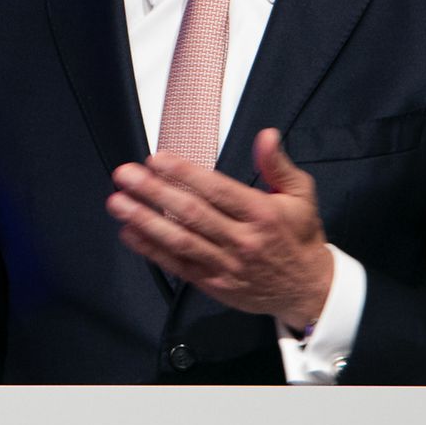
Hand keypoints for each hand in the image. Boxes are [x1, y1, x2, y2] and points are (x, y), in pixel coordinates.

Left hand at [106, 128, 333, 330]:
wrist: (307, 289)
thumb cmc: (300, 236)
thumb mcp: (301, 194)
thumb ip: (278, 164)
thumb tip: (266, 135)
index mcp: (262, 214)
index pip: (217, 191)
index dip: (185, 174)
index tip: (158, 159)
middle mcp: (242, 241)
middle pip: (192, 214)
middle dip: (154, 192)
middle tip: (125, 175)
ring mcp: (226, 265)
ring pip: (180, 241)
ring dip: (145, 221)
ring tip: (118, 203)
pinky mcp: (214, 285)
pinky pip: (178, 266)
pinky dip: (152, 250)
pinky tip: (130, 233)